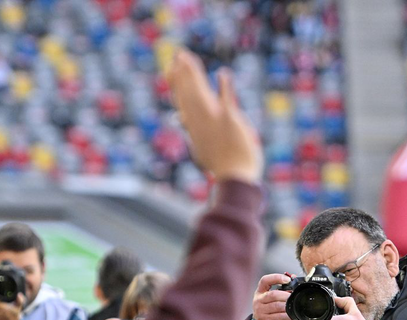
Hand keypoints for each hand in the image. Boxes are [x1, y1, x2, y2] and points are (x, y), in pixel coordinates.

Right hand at [167, 48, 261, 183]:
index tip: (172, 70)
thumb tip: (180, 118)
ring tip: (186, 57)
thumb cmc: (222, 166)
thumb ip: (192, 131)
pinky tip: (223, 74)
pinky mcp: (229, 119)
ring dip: (192, 73)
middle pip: (187, 93)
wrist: (234, 179)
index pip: (182, 101)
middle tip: (177, 55)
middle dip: (181, 73)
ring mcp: (213, 119)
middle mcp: (200, 122)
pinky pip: (226, 99)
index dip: (177, 84)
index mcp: (194, 128)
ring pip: (198, 92)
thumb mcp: (202, 148)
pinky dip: (225, 87)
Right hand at [253, 273, 292, 319]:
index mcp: (260, 290)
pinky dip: (287, 316)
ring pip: (276, 306)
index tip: (288, 279)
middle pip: (273, 295)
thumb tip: (293, 277)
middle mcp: (259, 299)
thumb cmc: (267, 304)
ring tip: (294, 305)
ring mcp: (260, 310)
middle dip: (285, 295)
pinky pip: (278, 317)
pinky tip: (292, 315)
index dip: (276, 278)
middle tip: (293, 295)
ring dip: (287, 306)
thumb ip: (282, 286)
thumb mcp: (270, 294)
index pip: (265, 280)